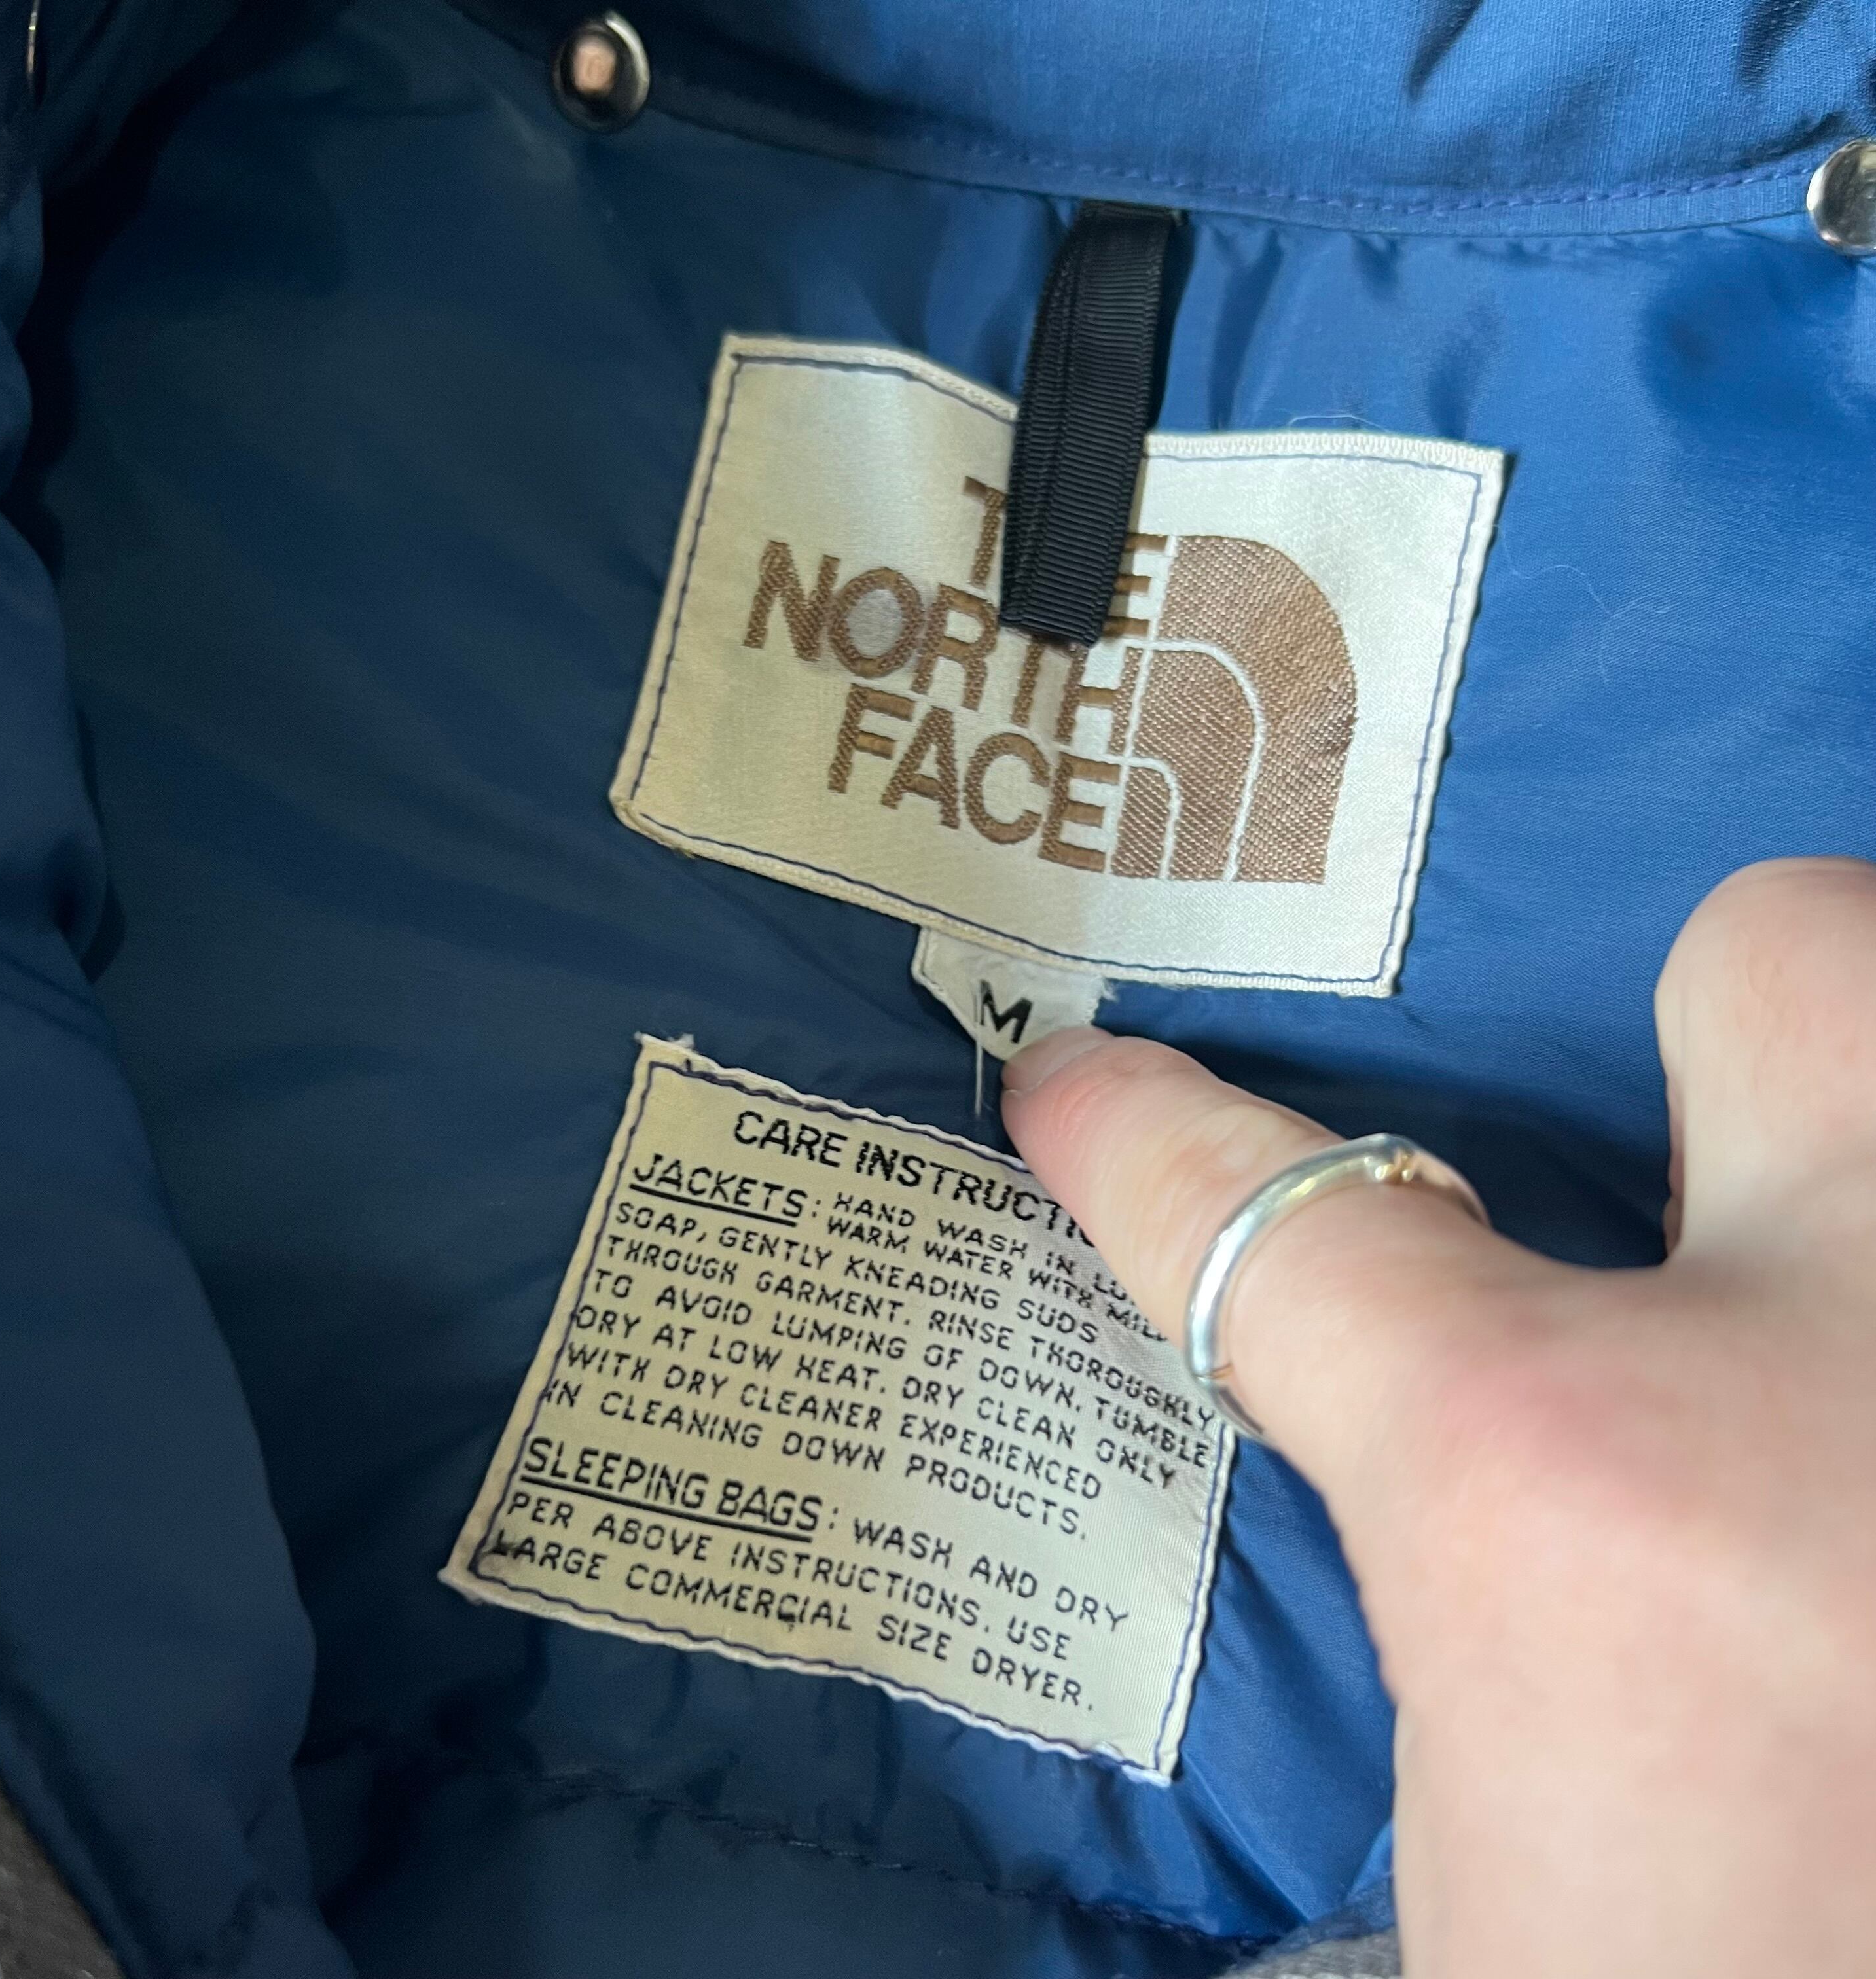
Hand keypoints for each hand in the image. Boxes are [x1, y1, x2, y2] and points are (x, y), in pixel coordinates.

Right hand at [1001, 857, 1875, 1977]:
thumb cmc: (1731, 1957)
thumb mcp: (1497, 1903)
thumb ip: (1368, 1758)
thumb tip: (1243, 1756)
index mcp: (1577, 1495)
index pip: (1279, 1230)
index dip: (1151, 1141)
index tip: (1082, 1087)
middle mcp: (1840, 1367)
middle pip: (1785, 955)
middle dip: (1724, 1019)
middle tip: (1695, 1190)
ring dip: (1871, 1147)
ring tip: (1835, 1318)